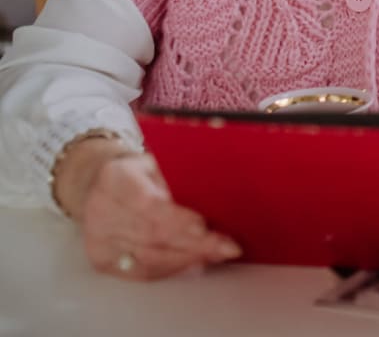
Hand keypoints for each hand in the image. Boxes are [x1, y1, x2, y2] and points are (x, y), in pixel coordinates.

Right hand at [56, 139, 241, 280]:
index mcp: (116, 178)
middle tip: (226, 246)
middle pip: (152, 234)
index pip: (147, 204)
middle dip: (194, 243)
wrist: (100, 185)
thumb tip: (213, 197)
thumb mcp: (156, 161)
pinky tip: (195, 263)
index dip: (176, 218)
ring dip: (188, 258)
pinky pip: (142, 271)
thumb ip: (176, 178)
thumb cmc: (139, 171)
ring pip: (149, 257)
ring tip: (218, 254)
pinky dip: (172, 268)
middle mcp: (101, 210)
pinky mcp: (101, 260)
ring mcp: (99, 238)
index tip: (203, 226)